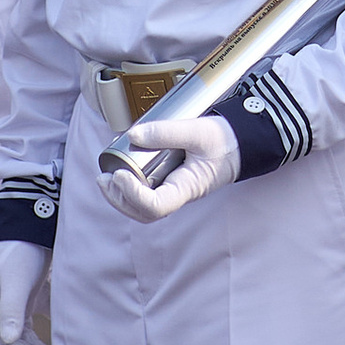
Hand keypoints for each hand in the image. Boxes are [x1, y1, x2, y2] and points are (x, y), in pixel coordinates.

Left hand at [100, 105, 239, 223]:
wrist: (241, 145)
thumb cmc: (224, 141)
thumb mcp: (198, 131)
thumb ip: (166, 132)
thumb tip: (132, 135)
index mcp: (186, 188)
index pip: (155, 206)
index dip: (133, 194)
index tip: (119, 173)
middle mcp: (178, 196)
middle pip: (143, 213)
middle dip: (118, 199)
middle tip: (103, 178)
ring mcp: (173, 192)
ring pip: (141, 208)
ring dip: (119, 197)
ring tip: (105, 177)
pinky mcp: (169, 184)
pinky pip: (144, 196)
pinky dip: (127, 189)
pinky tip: (118, 172)